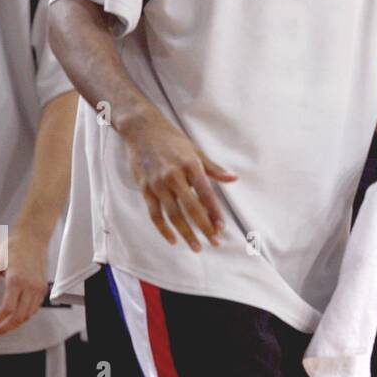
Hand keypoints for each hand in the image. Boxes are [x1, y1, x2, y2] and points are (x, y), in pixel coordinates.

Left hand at [0, 227, 48, 336]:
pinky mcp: (43, 286)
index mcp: (16, 280)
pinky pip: (36, 307)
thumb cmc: (13, 247)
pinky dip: (26, 315)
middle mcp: (30, 286)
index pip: (7, 309)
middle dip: (6, 327)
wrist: (33, 237)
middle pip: (19, 316)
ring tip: (4, 326)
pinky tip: (17, 315)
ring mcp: (39, 287)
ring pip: (29, 314)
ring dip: (16, 324)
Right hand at [118, 108, 232, 250]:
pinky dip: (163, 229)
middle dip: (203, 227)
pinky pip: (154, 214)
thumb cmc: (173, 140)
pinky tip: (173, 240)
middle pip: (191, 208)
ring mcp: (157, 184)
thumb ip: (214, 169)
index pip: (206, 194)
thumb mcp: (196, 151)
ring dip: (185, 233)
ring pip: (173, 215)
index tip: (222, 227)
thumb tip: (234, 179)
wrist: (142, 130)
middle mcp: (174, 176)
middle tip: (214, 242)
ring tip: (196, 247)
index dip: (214, 212)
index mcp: (190, 166)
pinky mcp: (144, 189)